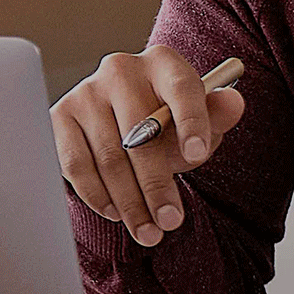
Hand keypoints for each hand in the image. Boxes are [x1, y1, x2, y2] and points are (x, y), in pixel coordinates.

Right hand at [50, 46, 246, 246]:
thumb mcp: (196, 121)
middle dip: (157, 185)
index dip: (191, 121)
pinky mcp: (60, 116)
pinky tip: (116, 212)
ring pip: (110, 156)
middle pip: (142, 133)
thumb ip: (217, 116)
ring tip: (148, 230)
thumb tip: (234, 104)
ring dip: (130, 201)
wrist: (121, 120)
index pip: (181, 89)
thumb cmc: (166, 122)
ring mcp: (86, 91)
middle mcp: (121, 69)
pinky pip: (77, 164)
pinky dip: (96, 194)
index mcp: (163, 63)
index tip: (197, 155)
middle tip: (171, 222)